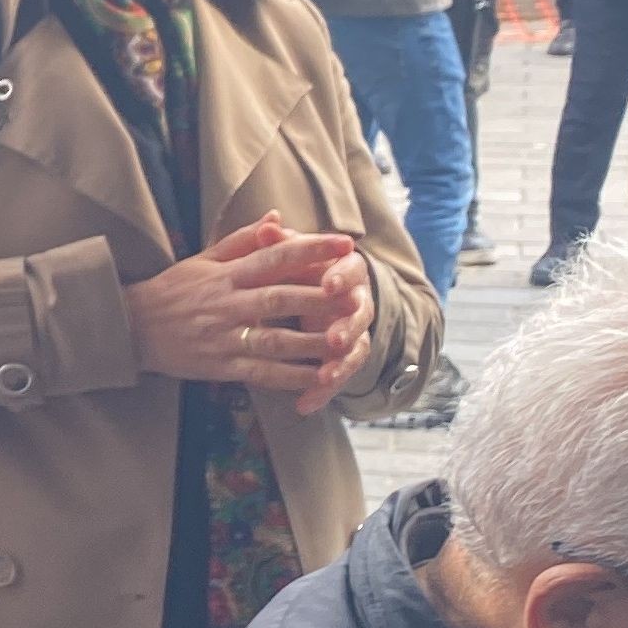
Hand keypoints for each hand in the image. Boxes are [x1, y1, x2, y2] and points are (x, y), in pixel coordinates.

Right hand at [123, 213, 361, 409]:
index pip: (274, 256)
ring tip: (347, 341)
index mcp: (226, 274)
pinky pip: (261, 373)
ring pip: (275, 340)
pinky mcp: (220, 366)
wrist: (131, 328)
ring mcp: (223, 337)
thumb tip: (277, 217)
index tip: (345, 244)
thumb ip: (243, 240)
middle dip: (320, 298)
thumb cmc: (171, 290)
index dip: (310, 249)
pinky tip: (319, 377)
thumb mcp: (202, 258)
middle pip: (280, 299)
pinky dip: (291, 377)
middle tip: (357, 296)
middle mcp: (227, 304)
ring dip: (313, 342)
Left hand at [291, 245, 378, 414]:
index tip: (328, 283)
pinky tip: (305, 405)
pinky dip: (322, 392)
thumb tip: (268, 223)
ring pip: (354, 350)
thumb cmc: (296, 267)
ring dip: (339, 365)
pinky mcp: (342, 358)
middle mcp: (356, 301)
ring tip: (324, 377)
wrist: (313, 291)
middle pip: (359, 315)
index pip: (351, 270)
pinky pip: (336, 376)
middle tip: (333, 339)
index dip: (342, 277)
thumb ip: (279, 243)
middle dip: (347, 327)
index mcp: (345, 270)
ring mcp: (352, 332)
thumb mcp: (285, 254)